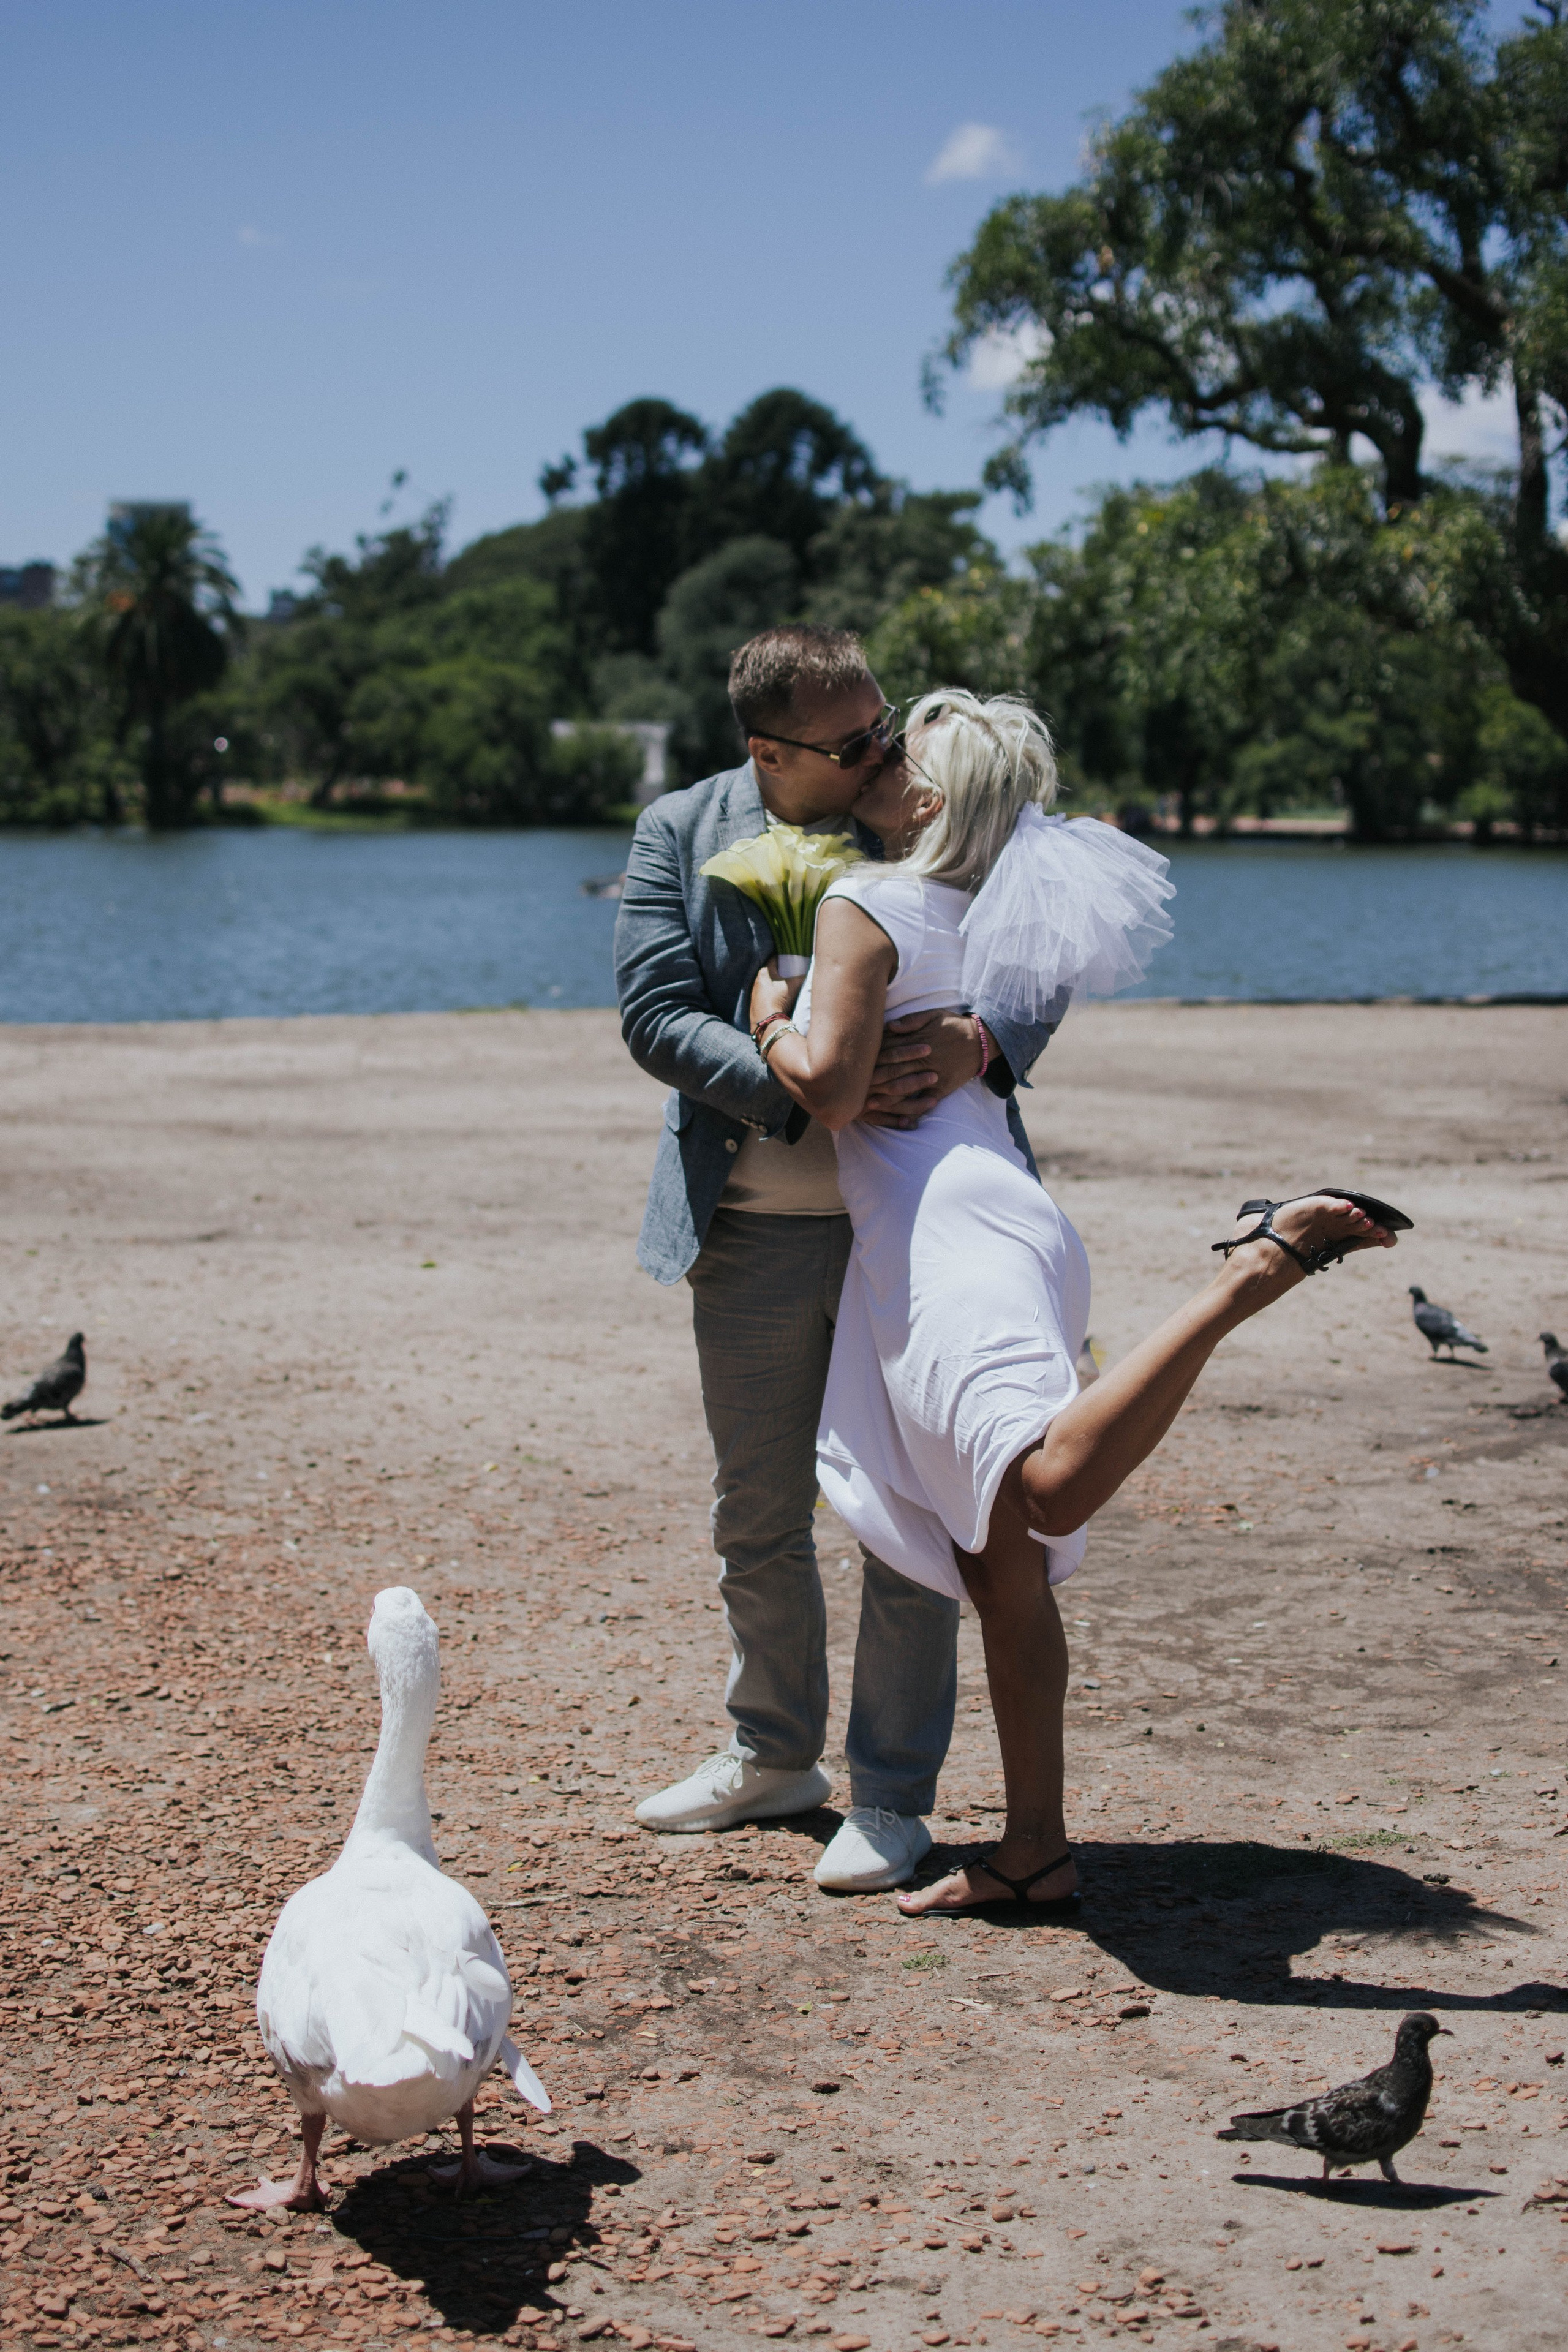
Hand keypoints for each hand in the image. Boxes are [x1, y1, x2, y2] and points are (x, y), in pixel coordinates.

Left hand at [749, 958, 801, 1037]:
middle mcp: (756, 981)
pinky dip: (770, 994)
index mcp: (764, 973)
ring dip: (773, 984)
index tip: (789, 959)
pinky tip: (776, 998)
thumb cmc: (778, 999)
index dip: (782, 958)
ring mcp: (754, 993)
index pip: (773, 960)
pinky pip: (764, 994)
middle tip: (789, 973)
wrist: (767, 1022)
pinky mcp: (754, 1004)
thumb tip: (809, 969)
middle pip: (769, 972)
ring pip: (766, 984)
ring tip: (783, 986)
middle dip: (778, 972)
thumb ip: (801, 976)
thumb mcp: (793, 986)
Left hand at [862, 1009, 992, 1129]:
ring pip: (905, 1089)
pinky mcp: (942, 1088)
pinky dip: (914, 1112)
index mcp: (917, 1042)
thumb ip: (910, 1021)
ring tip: (870, 1105)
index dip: (871, 1060)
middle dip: (872, 1081)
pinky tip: (901, 1120)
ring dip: (886, 1098)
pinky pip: (926, 1102)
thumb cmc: (953, 1025)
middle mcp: (922, 1060)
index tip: (855, 1066)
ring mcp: (932, 1076)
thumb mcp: (932, 1015)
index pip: (888, 1052)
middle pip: (892, 1072)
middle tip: (853, 1089)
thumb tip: (890, 1025)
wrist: (980, 1041)